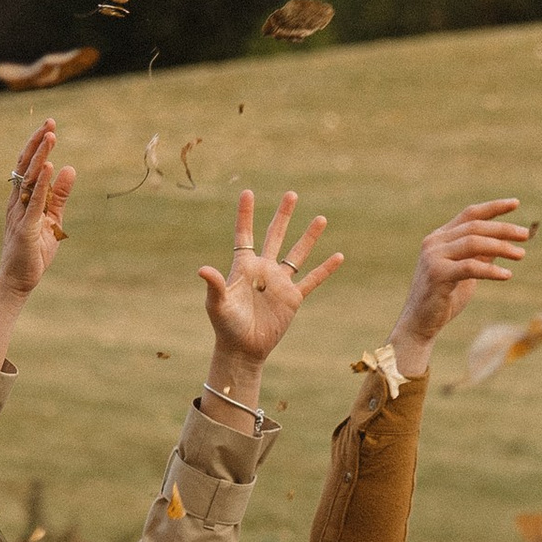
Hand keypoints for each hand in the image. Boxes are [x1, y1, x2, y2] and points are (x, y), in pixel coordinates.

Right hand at [0, 118, 74, 293]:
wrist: (18, 280)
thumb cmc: (34, 250)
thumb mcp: (53, 218)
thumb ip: (59, 195)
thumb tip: (69, 168)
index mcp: (21, 199)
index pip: (28, 166)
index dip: (38, 145)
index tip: (49, 126)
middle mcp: (17, 201)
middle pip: (26, 166)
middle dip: (38, 143)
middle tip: (50, 122)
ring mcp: (20, 213)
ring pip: (29, 178)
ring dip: (40, 156)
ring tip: (50, 136)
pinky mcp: (26, 227)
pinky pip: (34, 201)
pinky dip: (42, 183)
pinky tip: (48, 167)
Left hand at [197, 187, 343, 398]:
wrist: (243, 349)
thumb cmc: (226, 326)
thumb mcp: (216, 304)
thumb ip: (215, 285)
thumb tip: (203, 269)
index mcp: (244, 267)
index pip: (245, 235)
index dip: (245, 215)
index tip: (247, 193)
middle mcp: (263, 270)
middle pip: (275, 236)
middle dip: (283, 215)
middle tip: (291, 194)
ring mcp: (279, 283)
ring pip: (297, 254)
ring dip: (308, 237)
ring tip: (320, 218)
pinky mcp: (293, 298)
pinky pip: (312, 280)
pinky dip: (325, 269)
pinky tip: (338, 256)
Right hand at [387, 198, 528, 372]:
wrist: (420, 324)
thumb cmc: (444, 299)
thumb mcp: (466, 273)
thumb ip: (480, 256)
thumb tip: (504, 242)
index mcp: (440, 237)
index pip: (469, 214)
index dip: (493, 207)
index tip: (516, 203)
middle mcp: (434, 242)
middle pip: (475, 226)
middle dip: (503, 229)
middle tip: (526, 235)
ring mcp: (434, 257)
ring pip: (474, 243)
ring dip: (501, 247)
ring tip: (521, 254)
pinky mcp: (437, 274)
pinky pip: (470, 267)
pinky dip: (491, 270)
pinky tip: (507, 274)